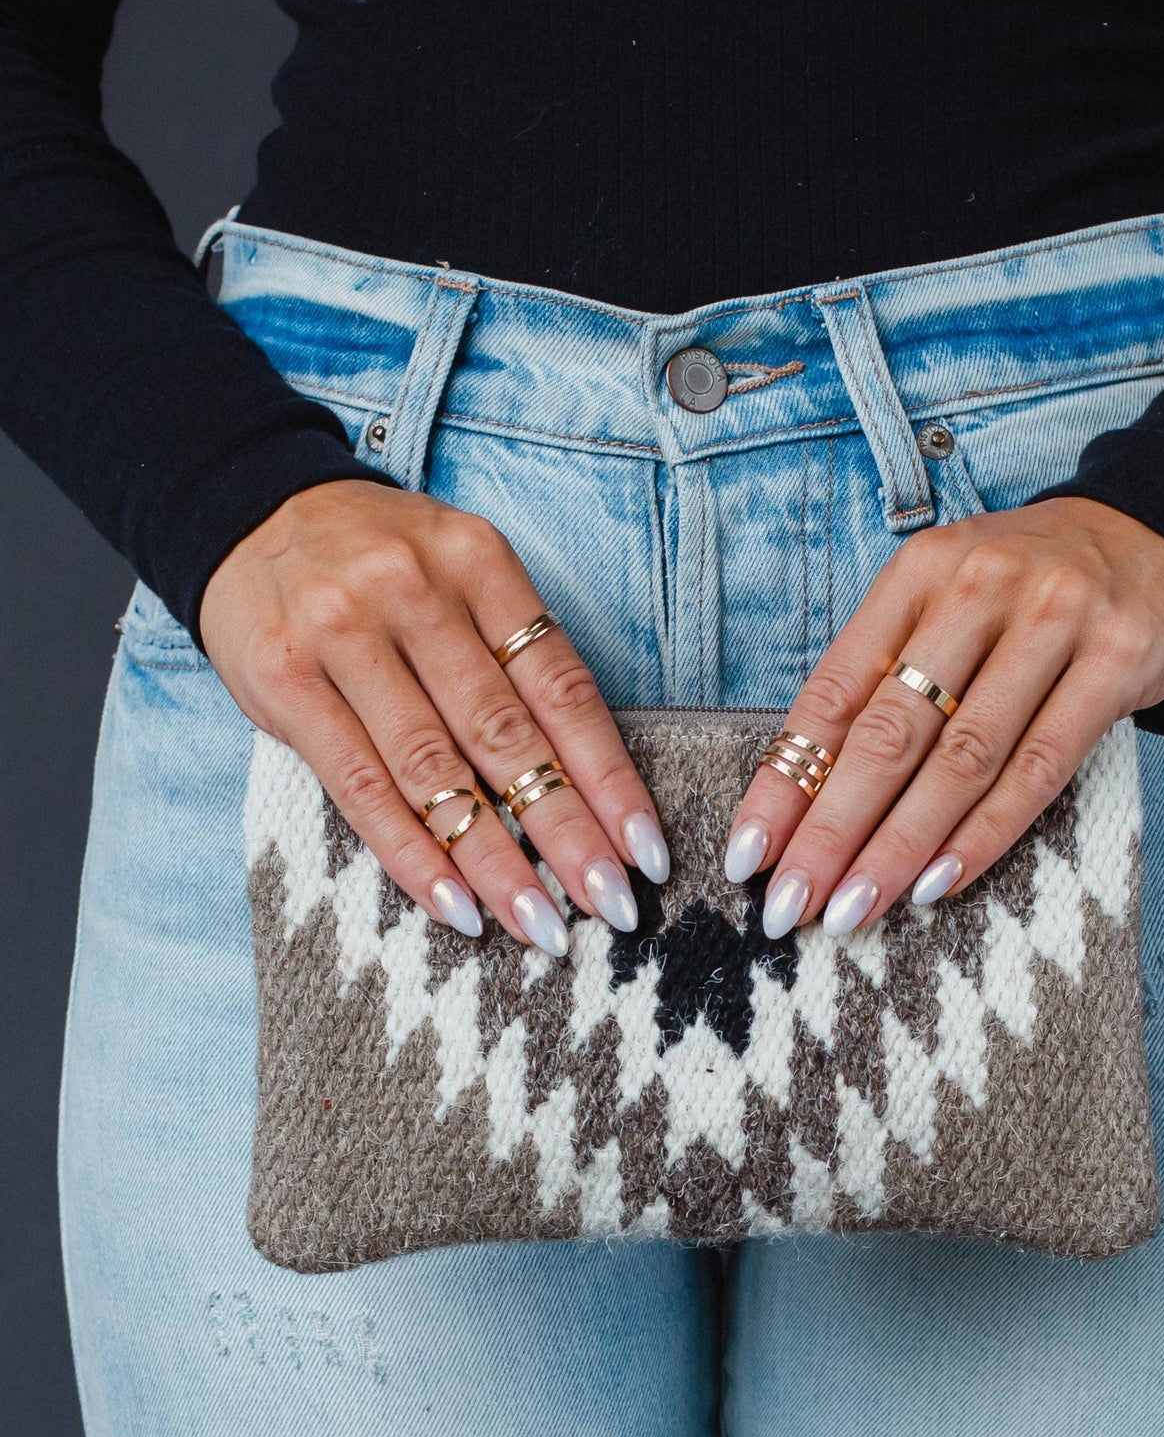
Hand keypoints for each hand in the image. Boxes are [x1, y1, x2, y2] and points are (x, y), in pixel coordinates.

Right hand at [200, 481, 668, 950]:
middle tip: (612, 907)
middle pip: (507, 736)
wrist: (246, 511)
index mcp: (478, 564)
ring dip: (495, 861)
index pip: (562, 687)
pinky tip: (456, 907)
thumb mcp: (457, 575)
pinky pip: (359, 787)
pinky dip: (412, 855)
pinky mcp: (286, 682)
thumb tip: (584, 785)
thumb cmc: (377, 565)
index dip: (610, 776)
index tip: (646, 850)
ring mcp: (344, 636)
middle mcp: (415, 594)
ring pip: (435, 772)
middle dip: (567, 833)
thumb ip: (510, 658)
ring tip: (542, 926)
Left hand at [723, 497, 1163, 935]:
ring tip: (854, 909)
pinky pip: (1040, 766)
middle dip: (832, 830)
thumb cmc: (1034, 595)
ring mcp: (1054, 619)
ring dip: (899, 846)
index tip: (749, 856)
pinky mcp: (1117, 659)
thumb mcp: (950, 608)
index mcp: (919, 574)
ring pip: (961, 758)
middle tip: (792, 905)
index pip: (834, 692)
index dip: (786, 780)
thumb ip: (890, 682)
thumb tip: (810, 799)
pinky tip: (937, 882)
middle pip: (889, 732)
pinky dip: (984, 833)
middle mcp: (980, 586)